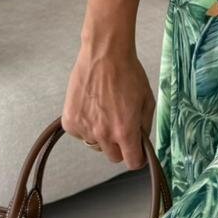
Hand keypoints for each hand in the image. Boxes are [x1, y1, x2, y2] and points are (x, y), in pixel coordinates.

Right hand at [62, 41, 155, 169]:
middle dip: (119, 146)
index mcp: (124, 131)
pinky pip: (80, 134)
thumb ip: (144, 126)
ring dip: (101, 136)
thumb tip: (141, 141)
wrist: (104, 55)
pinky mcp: (70, 121)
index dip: (137, 158)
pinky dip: (85, 126)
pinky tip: (91, 108)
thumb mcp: (147, 100)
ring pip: (95, 145)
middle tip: (120, 127)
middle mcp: (103, 134)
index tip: (137, 153)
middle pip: (113, 156)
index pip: (132, 162)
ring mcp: (84, 129)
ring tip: (104, 113)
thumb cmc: (128, 73)